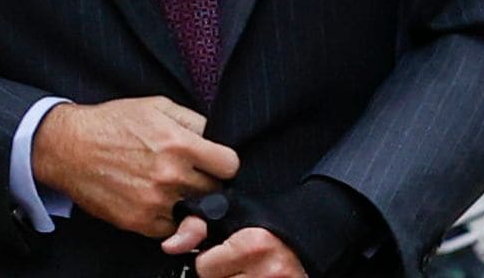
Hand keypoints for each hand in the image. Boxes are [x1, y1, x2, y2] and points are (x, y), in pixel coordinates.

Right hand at [31, 96, 239, 238]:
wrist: (72, 147)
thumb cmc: (116, 123)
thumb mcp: (159, 107)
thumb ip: (193, 121)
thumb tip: (217, 135)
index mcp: (180, 143)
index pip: (229, 165)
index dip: (226, 163)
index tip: (219, 162)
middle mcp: (170, 175)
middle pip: (214, 190)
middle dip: (210, 181)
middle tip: (197, 173)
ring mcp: (154, 201)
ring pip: (194, 212)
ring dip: (190, 201)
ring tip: (176, 186)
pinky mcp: (137, 221)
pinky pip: (170, 228)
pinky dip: (169, 217)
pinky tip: (160, 199)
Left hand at [163, 219, 306, 277]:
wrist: (313, 229)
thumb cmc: (272, 221)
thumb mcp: (235, 211)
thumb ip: (197, 225)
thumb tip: (170, 246)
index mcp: (253, 245)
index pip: (204, 267)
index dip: (212, 259)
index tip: (229, 250)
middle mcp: (266, 271)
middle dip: (222, 275)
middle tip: (239, 263)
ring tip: (248, 272)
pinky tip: (254, 276)